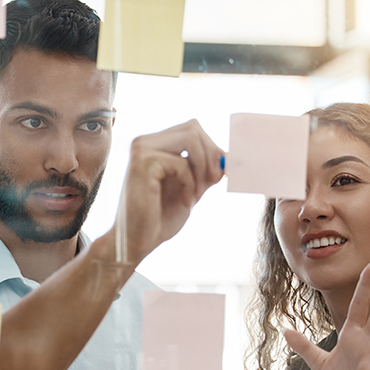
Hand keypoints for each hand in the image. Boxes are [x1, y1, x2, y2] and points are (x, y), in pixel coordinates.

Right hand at [115, 120, 224, 263]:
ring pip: (190, 138)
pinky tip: (185, 202)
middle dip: (210, 155)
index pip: (192, 129)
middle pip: (193, 128)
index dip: (212, 149)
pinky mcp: (142, 163)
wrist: (138, 241)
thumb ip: (207, 170)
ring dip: (202, 167)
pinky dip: (190, 184)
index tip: (219, 175)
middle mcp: (145, 142)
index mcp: (154, 144)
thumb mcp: (191, 188)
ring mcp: (142, 150)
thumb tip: (231, 156)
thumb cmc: (160, 218)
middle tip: (214, 181)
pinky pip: (181, 163)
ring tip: (198, 193)